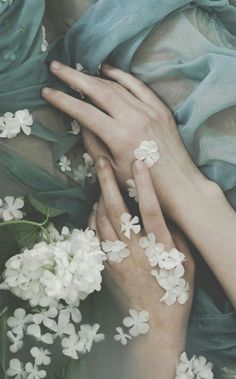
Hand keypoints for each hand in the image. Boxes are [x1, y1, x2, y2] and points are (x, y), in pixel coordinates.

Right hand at [42, 61, 208, 219]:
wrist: (177, 183)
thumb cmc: (141, 183)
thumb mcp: (112, 168)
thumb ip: (94, 142)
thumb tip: (81, 121)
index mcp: (119, 136)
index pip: (84, 112)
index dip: (63, 101)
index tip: (47, 92)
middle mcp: (134, 118)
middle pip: (98, 90)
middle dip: (73, 77)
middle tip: (55, 67)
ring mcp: (149, 110)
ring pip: (117, 85)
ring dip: (94, 75)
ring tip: (77, 70)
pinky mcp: (160, 108)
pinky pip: (138, 85)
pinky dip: (121, 75)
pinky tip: (107, 70)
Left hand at [89, 156, 194, 344]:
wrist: (154, 325)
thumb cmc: (174, 293)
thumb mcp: (186, 264)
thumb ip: (175, 237)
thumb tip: (164, 215)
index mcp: (159, 247)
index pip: (149, 208)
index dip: (143, 183)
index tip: (138, 162)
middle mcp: (135, 249)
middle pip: (116, 210)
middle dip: (106, 181)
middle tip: (100, 161)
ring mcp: (116, 258)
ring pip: (100, 220)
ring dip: (99, 198)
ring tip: (100, 182)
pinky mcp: (105, 267)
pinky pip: (94, 237)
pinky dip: (93, 219)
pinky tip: (96, 210)